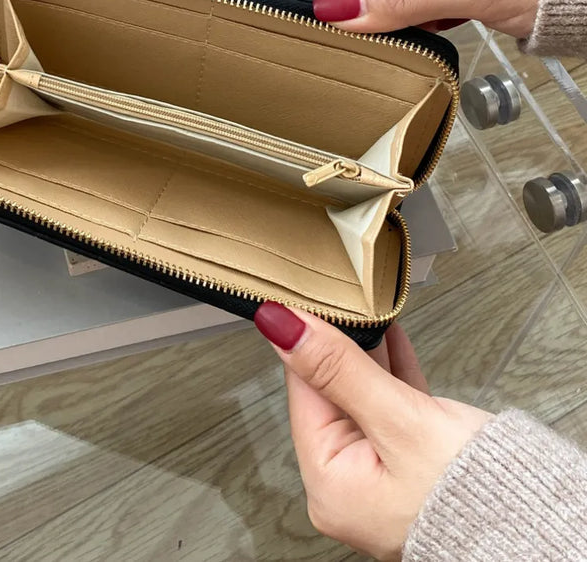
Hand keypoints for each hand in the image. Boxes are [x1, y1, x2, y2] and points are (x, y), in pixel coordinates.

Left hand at [254, 303, 490, 560]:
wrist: (539, 526)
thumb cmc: (475, 495)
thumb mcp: (399, 421)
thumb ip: (339, 370)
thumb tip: (282, 328)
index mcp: (329, 483)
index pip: (303, 392)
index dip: (306, 341)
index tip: (306, 299)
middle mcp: (348, 484)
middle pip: (331, 394)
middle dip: (338, 345)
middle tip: (336, 297)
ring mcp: (380, 473)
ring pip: (362, 396)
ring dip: (366, 353)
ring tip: (362, 308)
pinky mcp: (411, 463)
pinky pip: (391, 407)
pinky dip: (391, 372)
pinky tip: (390, 336)